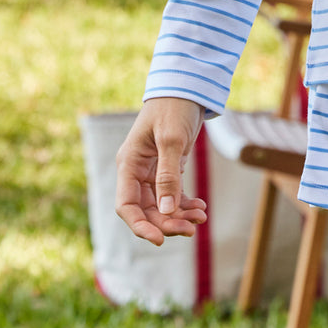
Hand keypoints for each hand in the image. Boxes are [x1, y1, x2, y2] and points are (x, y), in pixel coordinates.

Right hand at [115, 97, 207, 245]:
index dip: (140, 226)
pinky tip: (200, 208)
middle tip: (191, 229)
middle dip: (167, 223)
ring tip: (200, 218)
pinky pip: (173, 195)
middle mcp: (137, 171)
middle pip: (146, 209)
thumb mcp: (171, 139)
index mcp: (128, 164)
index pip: (127, 205)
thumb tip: (167, 210)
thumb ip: (168, 175)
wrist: (187, 88)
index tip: (159, 240)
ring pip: (162, 205)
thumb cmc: (174, 108)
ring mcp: (152, 172)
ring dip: (179, 216)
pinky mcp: (168, 169)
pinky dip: (185, 204)